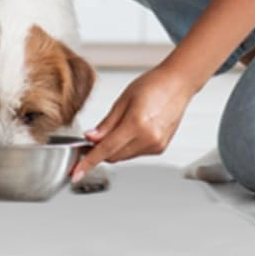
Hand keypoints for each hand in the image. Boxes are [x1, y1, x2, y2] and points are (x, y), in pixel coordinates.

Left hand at [71, 62, 196, 182]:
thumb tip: (90, 138)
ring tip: (120, 125)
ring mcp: (156, 145)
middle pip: (113, 156)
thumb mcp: (123, 99)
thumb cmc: (153, 84)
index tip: (76, 172)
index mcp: (137, 124)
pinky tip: (133, 129)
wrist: (178, 83)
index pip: (105, 149)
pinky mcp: (160, 148)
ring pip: (124, 156)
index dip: (88, 162)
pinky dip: (127, 146)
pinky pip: (136, 153)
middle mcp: (148, 139)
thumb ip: (106, 123)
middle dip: (99, 150)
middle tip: (92, 138)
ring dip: (114, 148)